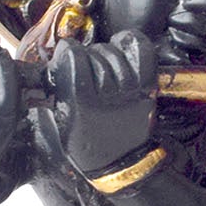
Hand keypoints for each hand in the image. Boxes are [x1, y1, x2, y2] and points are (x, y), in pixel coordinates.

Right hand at [48, 30, 157, 177]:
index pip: (74, 57)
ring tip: (102, 63)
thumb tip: (59, 56)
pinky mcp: (146, 91)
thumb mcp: (62, 119)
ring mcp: (130, 94)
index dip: (68, 50)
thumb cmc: (85, 142)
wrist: (118, 163)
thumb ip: (59, 88)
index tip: (67, 52)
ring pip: (115, 53)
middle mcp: (107, 98)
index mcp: (81, 105)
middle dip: (87, 55)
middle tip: (86, 65)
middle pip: (95, 54)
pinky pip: (142, 52)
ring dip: (106, 53)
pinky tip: (122, 45)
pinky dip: (131, 42)